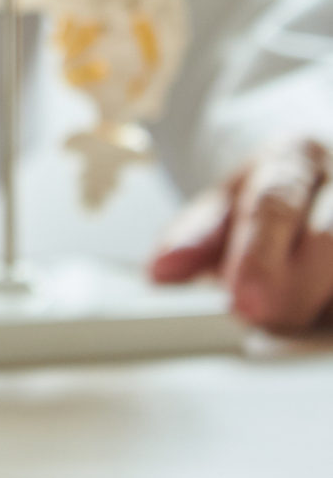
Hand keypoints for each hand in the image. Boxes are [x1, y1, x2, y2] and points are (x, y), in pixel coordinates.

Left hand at [151, 138, 332, 331]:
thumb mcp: (220, 205)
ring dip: (314, 311)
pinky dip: (329, 319)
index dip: (259, 258)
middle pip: (328, 242)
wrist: (311, 181)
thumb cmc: (265, 197)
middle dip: (289, 293)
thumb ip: (193, 237)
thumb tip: (163, 271)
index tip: (243, 303)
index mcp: (294, 159)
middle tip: (255, 315)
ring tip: (281, 313)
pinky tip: (312, 317)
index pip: (276, 205)